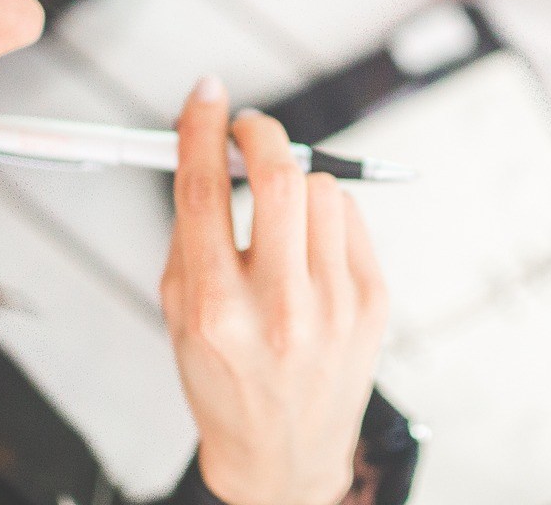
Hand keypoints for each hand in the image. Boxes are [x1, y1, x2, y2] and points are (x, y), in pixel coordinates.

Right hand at [160, 77, 389, 504]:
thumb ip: (188, 231)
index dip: (201, 128)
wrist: (283, 455)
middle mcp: (277, 308)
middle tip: (247, 128)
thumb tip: (204, 145)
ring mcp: (333, 306)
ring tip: (279, 215)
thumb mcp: (178, 314)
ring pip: (322, 189)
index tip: (205, 94)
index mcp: (213, 309)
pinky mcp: (372, 302)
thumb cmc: (225, 379)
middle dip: (260, 132)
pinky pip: (350, 218)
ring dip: (295, 182)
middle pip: (278, 176)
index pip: (204, 191)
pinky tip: (309, 247)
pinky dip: (326, 215)